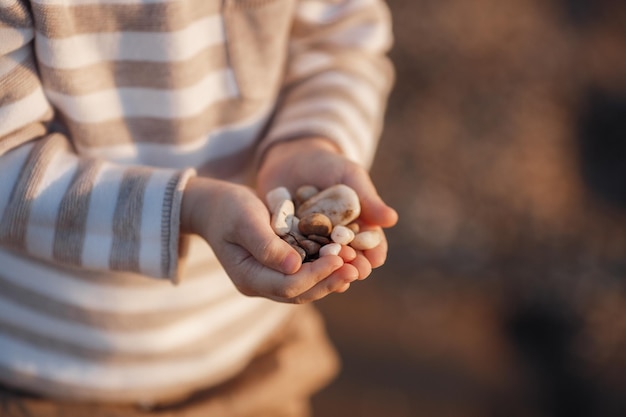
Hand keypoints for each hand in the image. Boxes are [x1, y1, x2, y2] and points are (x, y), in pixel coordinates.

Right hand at [180, 176, 359, 302]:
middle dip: (329, 281)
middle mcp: (260, 284)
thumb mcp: (245, 220)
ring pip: (305, 288)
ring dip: (330, 279)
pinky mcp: (278, 269)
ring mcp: (268, 280)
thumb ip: (267, 245)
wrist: (213, 207)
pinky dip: (323, 270)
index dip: (316, 275)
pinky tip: (342, 261)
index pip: (289, 285)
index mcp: (249, 277)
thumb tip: (295, 267)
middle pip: (300, 293)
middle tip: (355, 268)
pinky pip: (304, 276)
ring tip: (354, 267)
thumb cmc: (227, 208)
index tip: (339, 258)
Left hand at [257, 137, 398, 279]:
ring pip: (322, 262)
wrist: (292, 159)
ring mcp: (312, 244)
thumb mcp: (350, 177)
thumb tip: (392, 219)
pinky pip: (293, 254)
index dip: (373, 252)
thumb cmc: (329, 166)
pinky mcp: (288, 243)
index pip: (370, 244)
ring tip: (330, 272)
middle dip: (352, 265)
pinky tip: (298, 267)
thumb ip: (368, 199)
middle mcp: (337, 242)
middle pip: (348, 258)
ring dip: (326, 269)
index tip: (375, 259)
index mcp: (359, 228)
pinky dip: (297, 261)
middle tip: (354, 272)